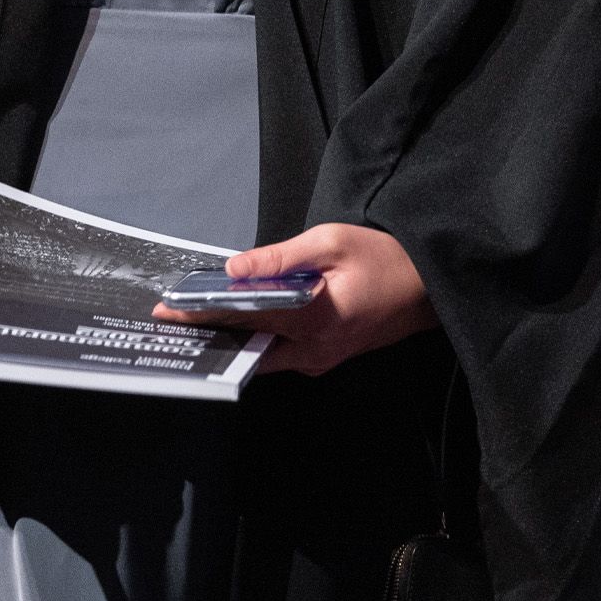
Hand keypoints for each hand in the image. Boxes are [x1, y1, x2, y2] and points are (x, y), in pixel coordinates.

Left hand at [153, 222, 433, 374]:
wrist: (431, 289)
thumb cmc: (387, 259)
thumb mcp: (332, 242)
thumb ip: (280, 258)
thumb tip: (235, 268)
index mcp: (315, 318)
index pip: (245, 317)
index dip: (203, 313)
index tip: (169, 311)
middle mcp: (314, 348)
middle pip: (247, 342)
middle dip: (208, 331)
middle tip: (171, 321)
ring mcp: (321, 358)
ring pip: (263, 353)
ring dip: (230, 337)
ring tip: (193, 321)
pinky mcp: (326, 357)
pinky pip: (281, 353)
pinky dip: (255, 339)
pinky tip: (235, 324)